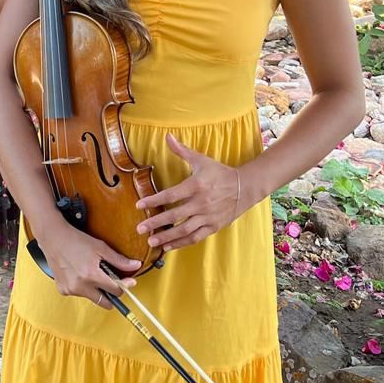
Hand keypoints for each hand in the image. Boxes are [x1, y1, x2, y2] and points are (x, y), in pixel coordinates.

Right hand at [38, 216, 140, 306]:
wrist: (53, 238)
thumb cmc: (76, 240)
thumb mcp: (100, 247)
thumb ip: (119, 260)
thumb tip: (135, 265)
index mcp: (91, 275)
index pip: (116, 290)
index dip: (124, 285)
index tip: (128, 282)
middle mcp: (80, 286)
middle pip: (105, 302)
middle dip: (111, 294)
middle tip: (111, 282)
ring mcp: (70, 289)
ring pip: (92, 298)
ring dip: (96, 290)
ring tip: (90, 273)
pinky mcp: (63, 290)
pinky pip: (80, 294)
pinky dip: (83, 288)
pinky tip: (79, 274)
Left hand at [135, 132, 241, 251]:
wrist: (245, 187)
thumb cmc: (220, 172)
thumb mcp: (201, 160)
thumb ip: (182, 151)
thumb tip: (167, 136)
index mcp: (196, 186)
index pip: (171, 195)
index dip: (154, 200)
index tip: (138, 205)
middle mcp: (202, 203)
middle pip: (175, 215)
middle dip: (156, 223)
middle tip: (139, 228)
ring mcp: (208, 217)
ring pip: (184, 230)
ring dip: (167, 237)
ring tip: (151, 241)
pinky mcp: (214, 226)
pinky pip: (195, 237)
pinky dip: (181, 243)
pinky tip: (168, 246)